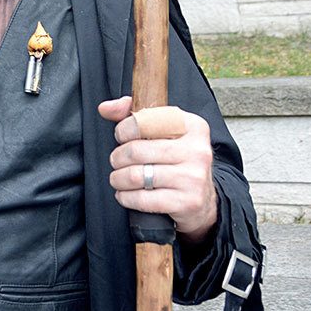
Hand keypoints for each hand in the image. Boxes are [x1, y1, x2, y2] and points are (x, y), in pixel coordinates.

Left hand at [98, 96, 217, 241]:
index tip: (121, 137)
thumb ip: (134, 113)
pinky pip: (142, 199)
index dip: (124, 129)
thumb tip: (106, 108)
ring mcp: (193, 178)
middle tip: (117, 160)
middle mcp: (197, 150)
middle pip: (136, 150)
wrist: (204, 198)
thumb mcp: (163, 130)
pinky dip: (125, 197)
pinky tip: (126, 193)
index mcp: (192, 126)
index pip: (145, 121)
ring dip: (118, 178)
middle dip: (117, 157)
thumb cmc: (178, 159)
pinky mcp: (187, 202)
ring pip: (136, 176)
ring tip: (119, 178)